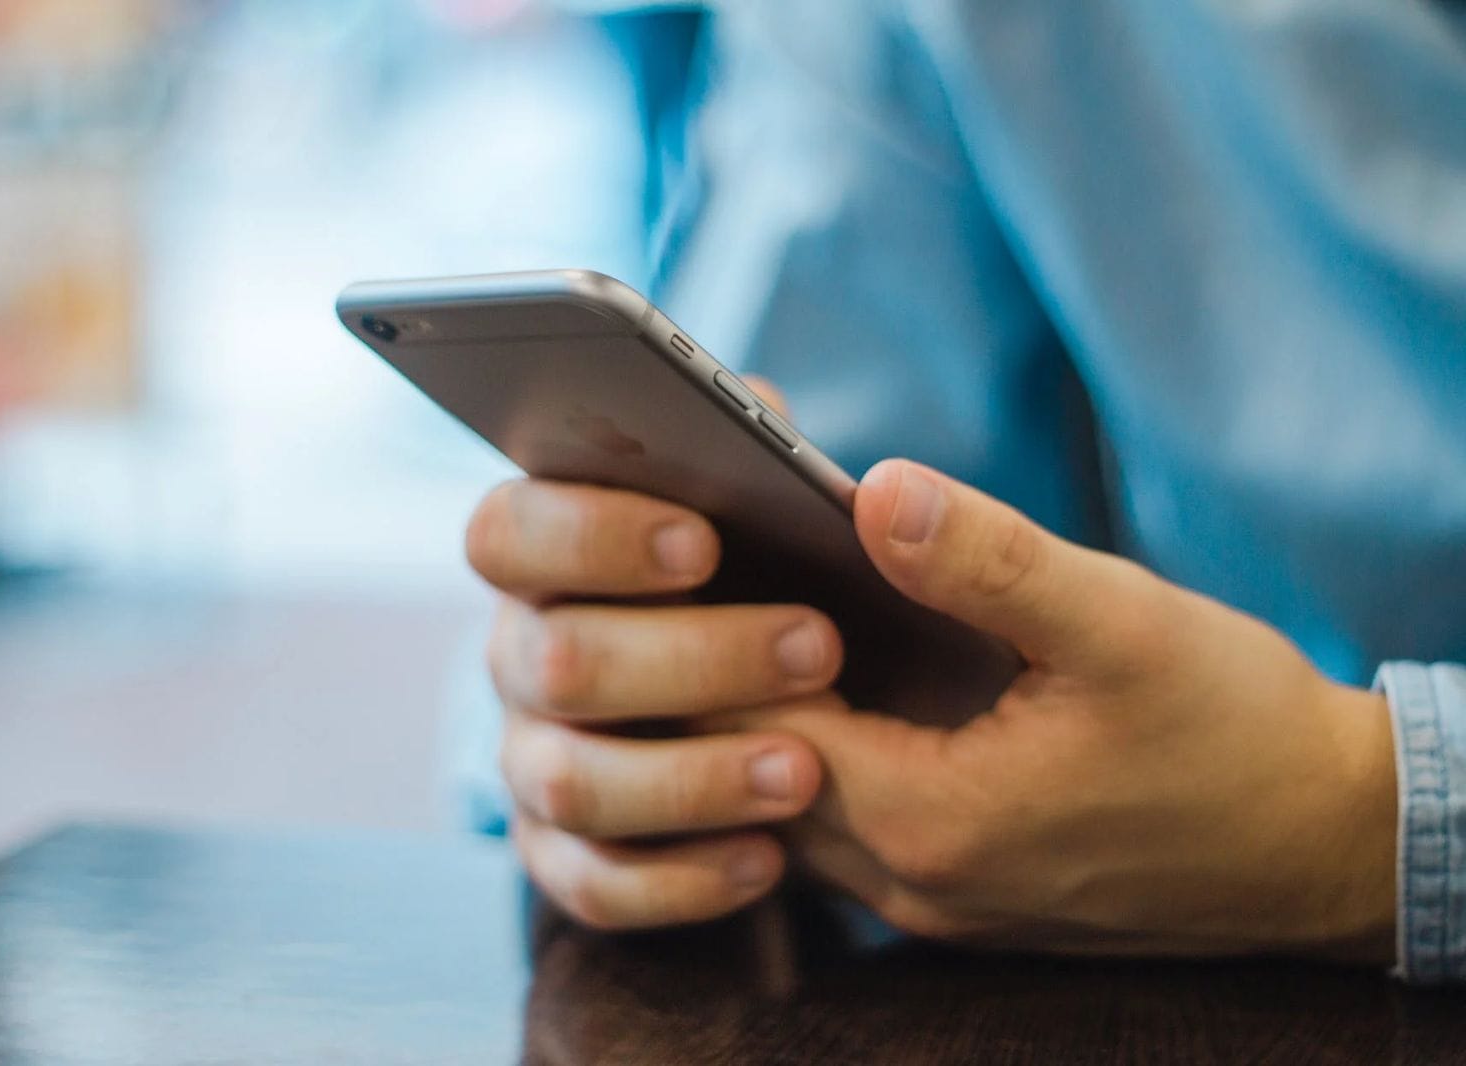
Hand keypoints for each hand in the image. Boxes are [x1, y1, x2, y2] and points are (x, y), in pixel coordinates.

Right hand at [466, 397, 845, 926]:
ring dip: (691, 777)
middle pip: (554, 661)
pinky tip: (768, 859)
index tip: (704, 542)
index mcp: (543, 552)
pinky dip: (681, 880)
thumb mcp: (761, 499)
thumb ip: (751, 445)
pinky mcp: (564, 853)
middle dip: (692, 658)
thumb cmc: (764, 571)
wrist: (787, 698)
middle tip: (818, 647)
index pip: (508, 532)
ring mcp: (532, 758)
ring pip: (571, 782)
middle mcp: (519, 654)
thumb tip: (762, 418)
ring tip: (806, 770)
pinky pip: (596, 885)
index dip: (591, 536)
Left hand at [714, 459, 1397, 961]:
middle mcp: (910, 881)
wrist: (1328, 844)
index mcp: (929, 820)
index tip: (700, 551)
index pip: (755, 726)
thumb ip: (987, 560)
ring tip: (760, 613)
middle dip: (722, 675)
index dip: (718, 635)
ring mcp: (932, 900)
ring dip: (767, 718)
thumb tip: (874, 489)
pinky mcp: (960, 892)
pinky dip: (820, 753)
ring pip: (793, 806)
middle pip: (754, 774)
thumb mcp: (1120, 624)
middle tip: (710, 572)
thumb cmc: (1237, 734)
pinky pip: (847, 824)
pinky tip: (836, 678)